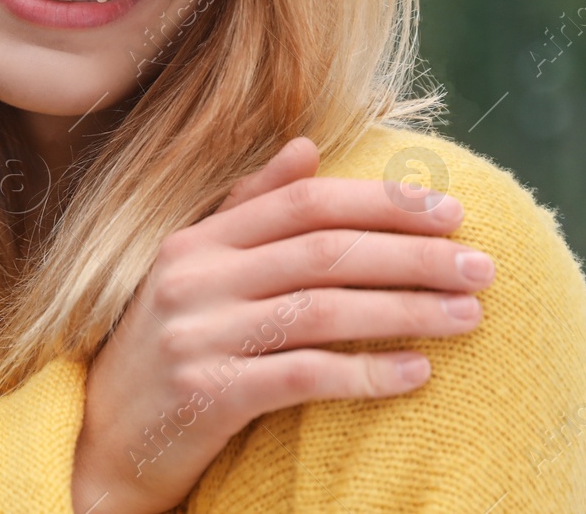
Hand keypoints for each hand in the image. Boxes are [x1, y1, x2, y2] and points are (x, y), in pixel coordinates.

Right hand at [69, 137, 494, 513]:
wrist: (104, 437)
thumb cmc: (164, 347)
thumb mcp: (193, 268)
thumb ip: (245, 208)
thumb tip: (307, 147)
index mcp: (194, 240)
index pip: (301, 204)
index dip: (379, 202)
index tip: (448, 211)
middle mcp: (192, 278)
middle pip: (321, 252)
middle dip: (410, 254)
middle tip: (480, 265)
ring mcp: (197, 335)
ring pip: (321, 310)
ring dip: (405, 310)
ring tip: (468, 315)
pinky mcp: (207, 393)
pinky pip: (303, 376)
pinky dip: (366, 374)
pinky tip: (416, 373)